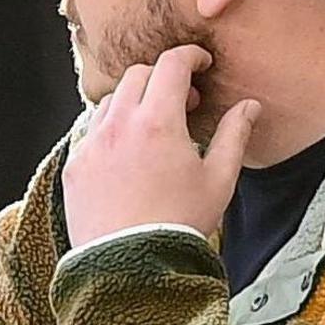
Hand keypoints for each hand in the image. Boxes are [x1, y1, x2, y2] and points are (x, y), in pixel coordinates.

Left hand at [59, 44, 259, 249]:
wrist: (131, 268)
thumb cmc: (181, 225)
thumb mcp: (219, 180)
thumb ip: (234, 136)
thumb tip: (249, 106)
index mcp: (157, 122)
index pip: (170, 65)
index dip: (190, 56)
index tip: (202, 62)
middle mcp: (118, 125)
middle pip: (137, 75)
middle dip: (163, 78)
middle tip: (185, 102)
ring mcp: (91, 144)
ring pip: (111, 100)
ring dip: (135, 101)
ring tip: (156, 129)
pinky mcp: (74, 165)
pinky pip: (91, 130)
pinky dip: (112, 128)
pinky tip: (129, 152)